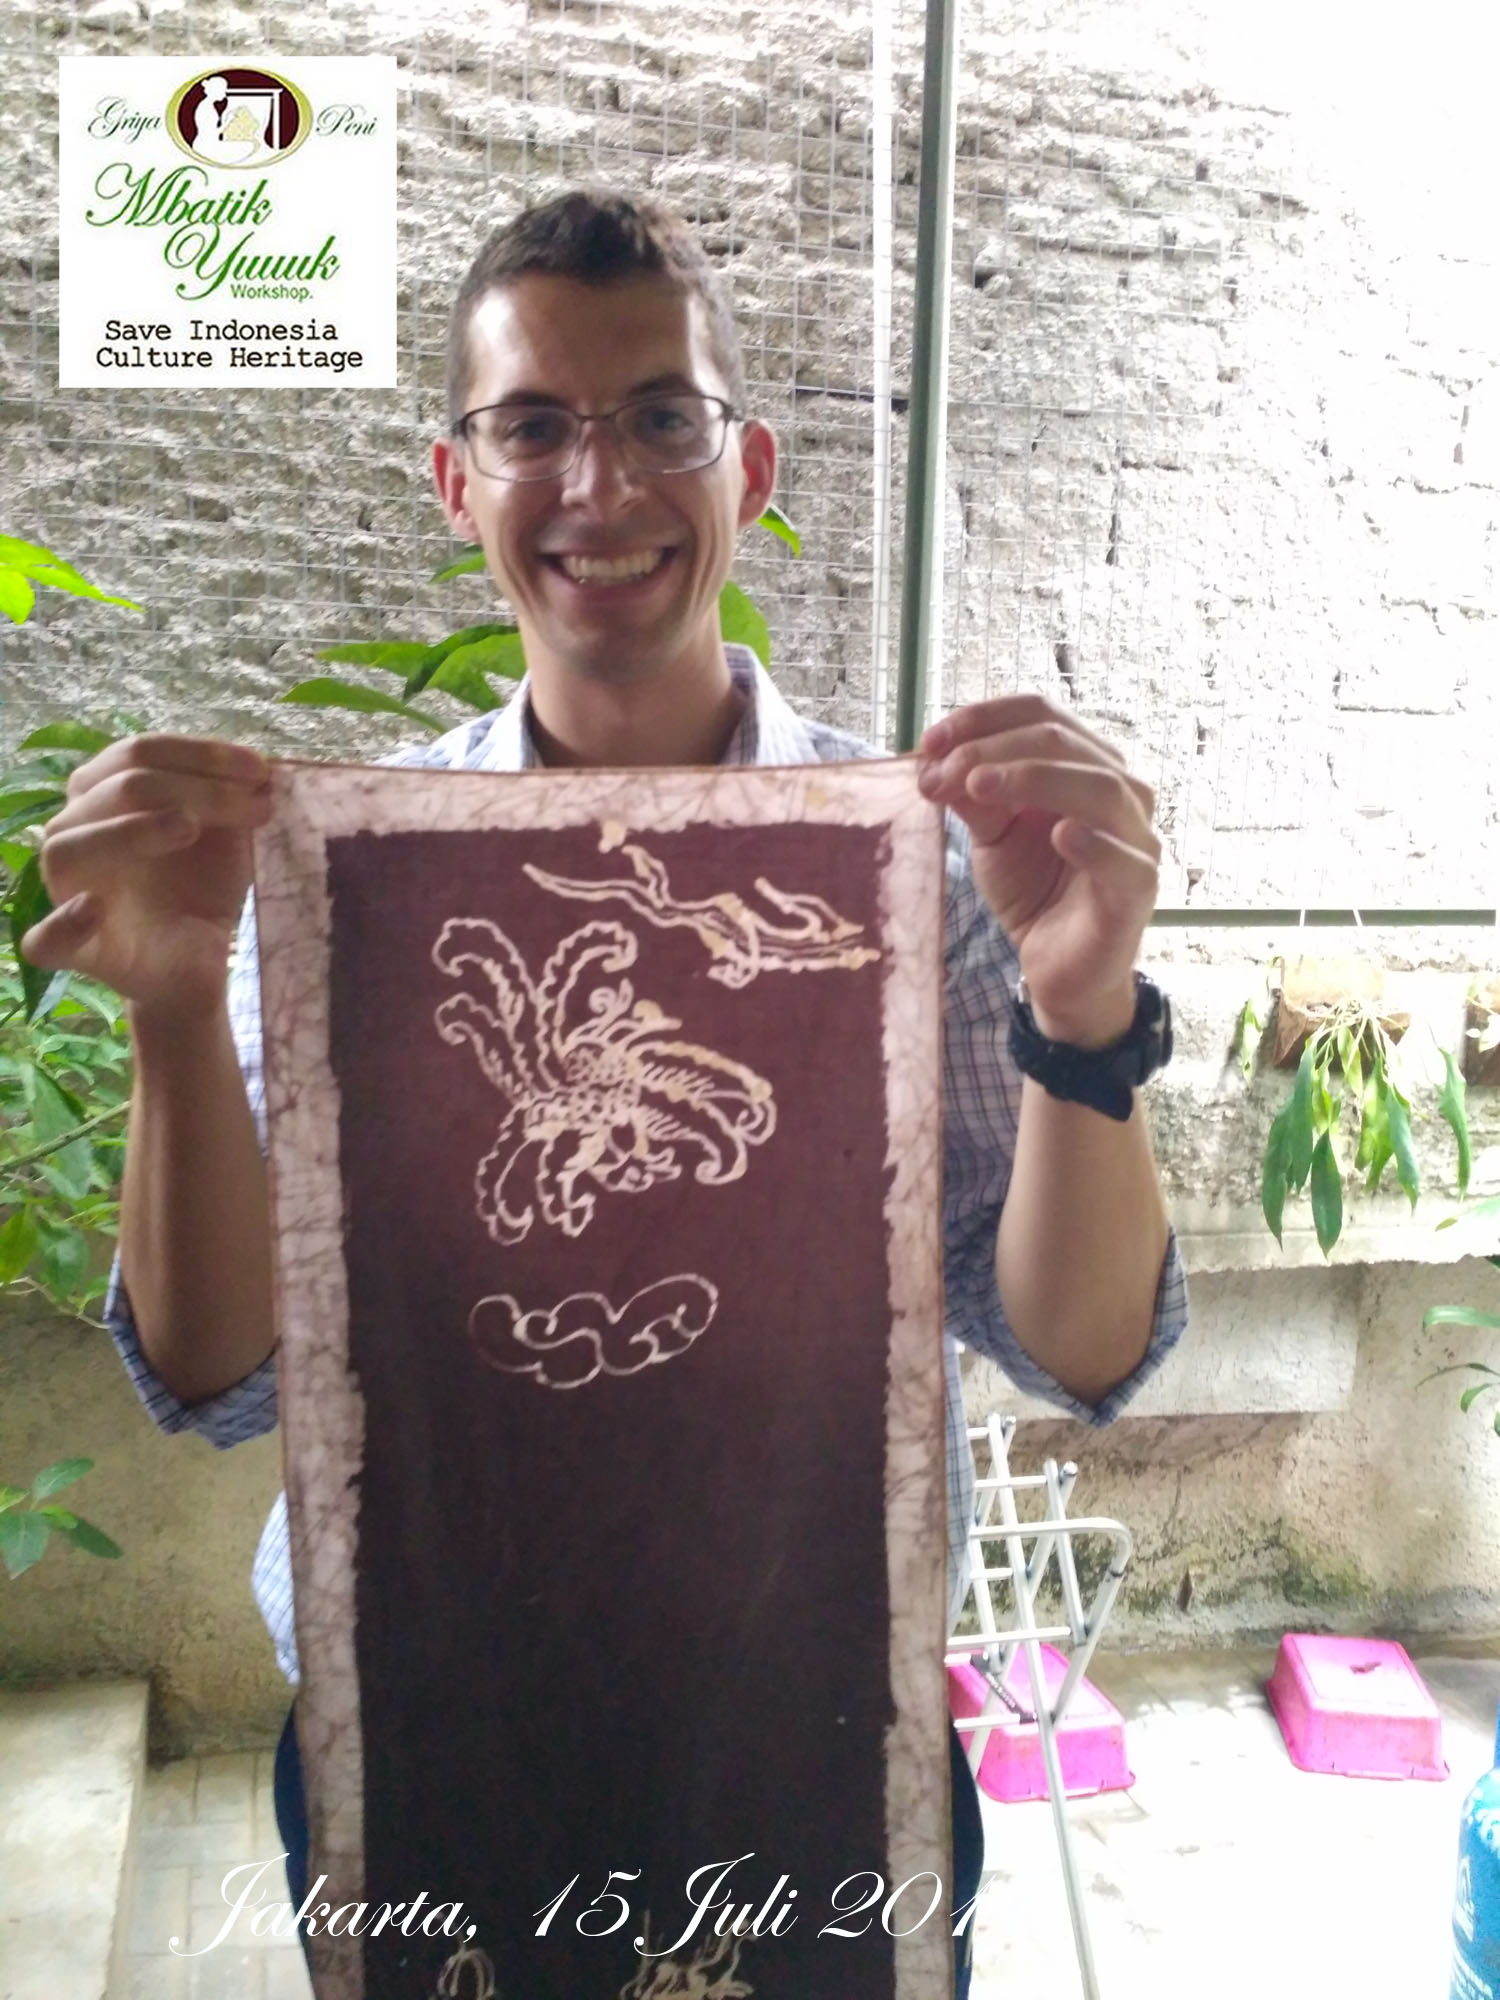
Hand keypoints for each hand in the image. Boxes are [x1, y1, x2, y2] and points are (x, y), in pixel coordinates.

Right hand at [24, 734, 271, 1025]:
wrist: (200, 962)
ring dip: (131, 830)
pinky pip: (45, 938)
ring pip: (70, 846)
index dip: (201, 754)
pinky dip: (65, 923)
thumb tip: (266, 769)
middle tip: (255, 805)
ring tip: (187, 827)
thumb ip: (236, 800)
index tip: (261, 771)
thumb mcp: (228, 840)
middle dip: (196, 787)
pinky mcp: (71, 948)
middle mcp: (76, 831)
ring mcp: (66, 890)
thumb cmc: (203, 889)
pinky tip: (94, 908)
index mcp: (106, 795)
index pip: (140, 753)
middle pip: (118, 788)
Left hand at [918, 695, 1159, 1046]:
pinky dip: (1095, 842)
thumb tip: (933, 759)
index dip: (982, 719)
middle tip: (940, 772)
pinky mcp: (1139, 888)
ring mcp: (1135, 837)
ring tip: (977, 786)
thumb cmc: (1035, 892)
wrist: (1058, 969)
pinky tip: (1061, 835)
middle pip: (1062, 741)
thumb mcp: (992, 836)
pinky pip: (1125, 859)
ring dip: (1031, 777)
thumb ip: (972, 796)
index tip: (927, 742)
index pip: (1040, 714)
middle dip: (992, 749)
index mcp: (1083, 764)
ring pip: (1098, 786)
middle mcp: (1118, 789)